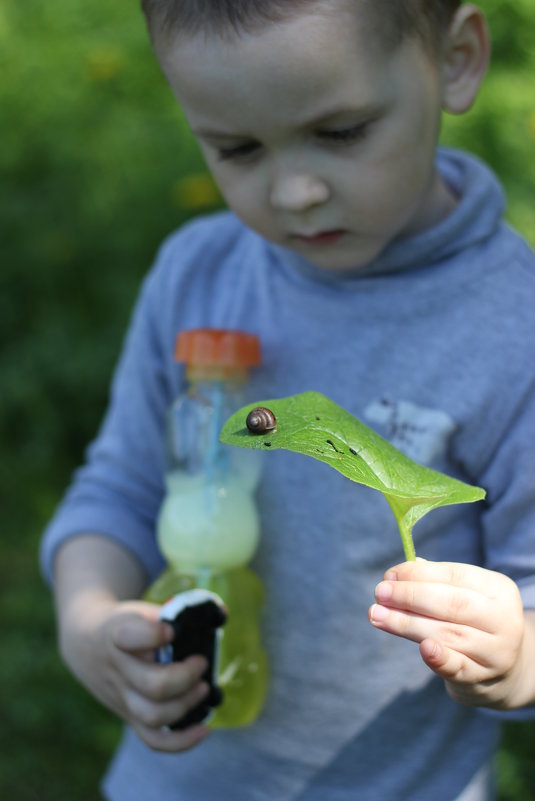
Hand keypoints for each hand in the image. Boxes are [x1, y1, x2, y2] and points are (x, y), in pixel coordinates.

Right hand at [59, 597, 210, 751]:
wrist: (84, 644)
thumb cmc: (123, 623)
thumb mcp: (138, 610)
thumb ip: (172, 612)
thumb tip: (219, 612)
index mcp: (116, 634)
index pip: (128, 636)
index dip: (153, 635)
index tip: (171, 630)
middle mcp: (118, 669)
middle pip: (152, 685)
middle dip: (185, 677)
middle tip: (201, 663)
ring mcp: (122, 697)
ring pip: (153, 715)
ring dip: (186, 705)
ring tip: (204, 688)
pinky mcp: (129, 715)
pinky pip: (152, 739)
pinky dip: (180, 741)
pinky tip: (204, 729)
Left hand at [368, 559, 534, 708]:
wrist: (505, 671)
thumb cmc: (474, 623)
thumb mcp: (466, 597)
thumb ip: (434, 583)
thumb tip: (397, 575)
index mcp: (499, 589)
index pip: (455, 576)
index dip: (419, 574)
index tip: (389, 576)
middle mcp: (503, 619)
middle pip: (453, 604)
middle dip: (410, 596)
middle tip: (379, 593)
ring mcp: (496, 652)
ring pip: (448, 634)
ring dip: (407, 624)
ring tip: (377, 615)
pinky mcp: (482, 678)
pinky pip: (459, 668)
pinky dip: (440, 658)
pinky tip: (422, 649)